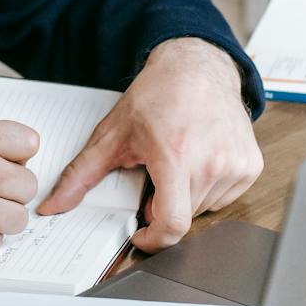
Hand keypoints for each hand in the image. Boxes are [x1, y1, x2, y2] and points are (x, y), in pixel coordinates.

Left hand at [36, 38, 261, 251]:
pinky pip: (225, 197)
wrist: (197, 66)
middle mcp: (212, 162)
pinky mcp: (251, 165)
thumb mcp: (113, 133)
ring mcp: (236, 164)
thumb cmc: (158, 94)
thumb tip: (54, 204)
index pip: (173, 224)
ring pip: (204, 209)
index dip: (154, 239)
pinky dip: (207, 188)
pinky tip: (198, 159)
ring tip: (177, 161)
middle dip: (163, 207)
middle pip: (183, 217)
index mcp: (177, 156)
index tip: (141, 232)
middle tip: (154, 175)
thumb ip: (81, 174)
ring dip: (185, 197)